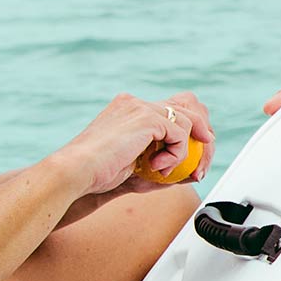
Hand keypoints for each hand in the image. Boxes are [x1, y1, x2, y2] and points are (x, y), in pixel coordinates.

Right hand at [52, 92, 211, 198]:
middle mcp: (136, 103)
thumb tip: (193, 173)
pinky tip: (156, 167)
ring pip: (188, 122)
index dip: (193, 126)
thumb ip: (166, 166)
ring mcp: (141, 107)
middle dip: (204, 136)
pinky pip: (181, 134)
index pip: (173, 107)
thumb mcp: (139, 170)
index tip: (199, 154)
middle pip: (189, 105)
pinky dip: (176, 155)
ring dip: (184, 152)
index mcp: (131, 110)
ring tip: (162, 170)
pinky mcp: (146, 118)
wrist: (77, 172)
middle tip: (199, 167)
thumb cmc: (100, 177)